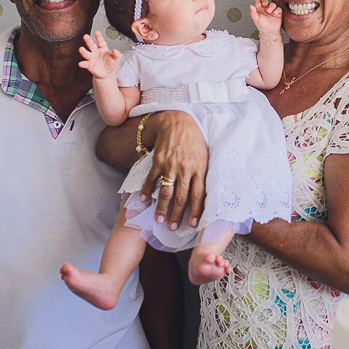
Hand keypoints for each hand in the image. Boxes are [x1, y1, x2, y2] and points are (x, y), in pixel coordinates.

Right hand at [78, 31, 120, 78]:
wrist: (106, 73)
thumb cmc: (110, 64)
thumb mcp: (115, 59)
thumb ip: (116, 54)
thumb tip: (116, 50)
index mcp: (103, 49)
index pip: (101, 42)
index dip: (99, 37)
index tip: (97, 32)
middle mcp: (96, 52)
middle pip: (92, 45)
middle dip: (88, 40)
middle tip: (85, 36)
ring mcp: (91, 58)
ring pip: (86, 54)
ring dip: (83, 51)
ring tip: (81, 49)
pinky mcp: (89, 65)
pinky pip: (85, 64)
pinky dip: (83, 64)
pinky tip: (81, 63)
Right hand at [144, 111, 208, 229]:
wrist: (177, 122)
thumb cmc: (194, 139)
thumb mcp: (205, 156)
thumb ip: (203, 174)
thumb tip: (205, 193)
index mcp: (199, 169)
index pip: (198, 195)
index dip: (195, 211)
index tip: (192, 224)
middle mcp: (185, 169)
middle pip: (181, 197)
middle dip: (176, 215)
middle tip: (172, 227)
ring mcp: (170, 166)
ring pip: (165, 192)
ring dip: (161, 208)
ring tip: (159, 220)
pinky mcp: (158, 161)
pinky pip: (151, 179)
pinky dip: (146, 190)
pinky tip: (144, 200)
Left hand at [250, 0, 282, 37]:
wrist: (270, 32)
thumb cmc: (262, 26)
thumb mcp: (256, 20)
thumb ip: (253, 13)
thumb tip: (251, 6)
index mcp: (259, 9)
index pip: (258, 1)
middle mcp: (266, 8)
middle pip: (265, 0)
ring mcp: (272, 10)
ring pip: (272, 4)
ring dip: (271, 6)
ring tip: (269, 11)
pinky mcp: (278, 13)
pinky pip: (278, 9)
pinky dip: (277, 10)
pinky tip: (275, 12)